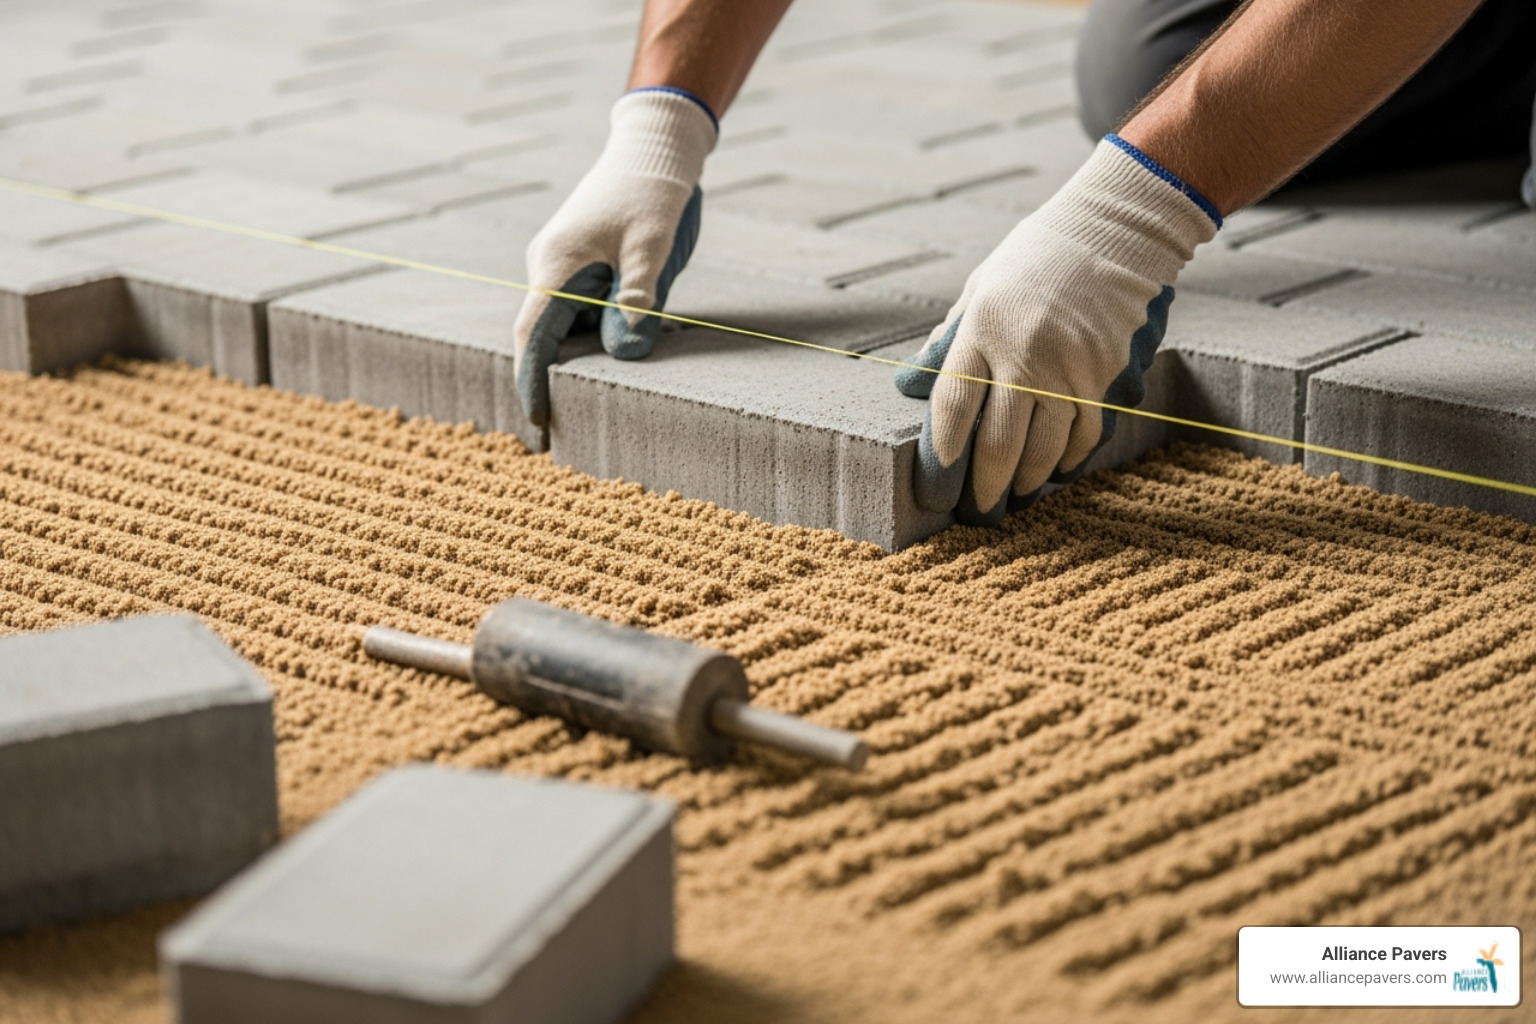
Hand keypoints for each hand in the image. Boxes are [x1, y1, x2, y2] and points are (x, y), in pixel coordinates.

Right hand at [513, 88, 715, 426]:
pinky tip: (642, 328)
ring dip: (596, 347)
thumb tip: (624, 351)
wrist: (654, 146)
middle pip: (551, 336)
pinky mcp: (583, 263)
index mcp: (557, 266)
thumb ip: (637, 300)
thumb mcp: (653, 248)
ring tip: (630, 367)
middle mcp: (550, 268)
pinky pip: (588, 306)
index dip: (532, 381)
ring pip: (573, 323)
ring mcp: (564, 265)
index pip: (534, 337)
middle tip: (585, 418)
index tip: (537, 422)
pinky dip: (607, 325)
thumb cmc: (653, 193)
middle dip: (566, 374)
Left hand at [894, 137, 1218, 524]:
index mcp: (982, 329)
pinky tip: (1059, 469)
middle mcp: (1023, 353)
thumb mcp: (979, 288)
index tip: (940, 479)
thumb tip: (909, 384)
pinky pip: (1085, 431)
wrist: (1112, 231)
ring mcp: (1068, 366)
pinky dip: (1071, 457)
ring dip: (1029, 478)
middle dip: (988, 483)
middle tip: (982, 509)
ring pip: (1045, 445)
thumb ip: (949, 339)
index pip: (954, 404)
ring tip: (1017, 494)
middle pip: (999, 439)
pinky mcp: (1104, 373)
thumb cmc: (1035, 259)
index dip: (944, 449)